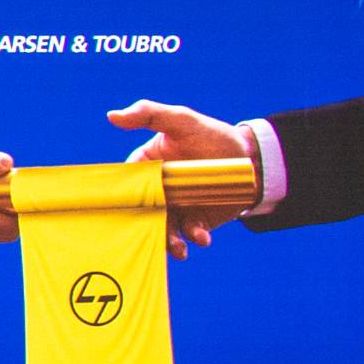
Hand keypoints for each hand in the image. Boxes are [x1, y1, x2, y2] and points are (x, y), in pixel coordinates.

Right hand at [109, 102, 257, 250]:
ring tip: (178, 249)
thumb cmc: (211, 135)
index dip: (123, 197)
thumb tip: (112, 116)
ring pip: (165, 229)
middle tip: (150, 235)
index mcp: (148, 169)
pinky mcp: (198, 221)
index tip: (122, 208)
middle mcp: (159, 192)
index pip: (127, 185)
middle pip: (144, 213)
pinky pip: (191, 234)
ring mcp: (178, 208)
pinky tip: (202, 237)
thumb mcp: (180, 120)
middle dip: (145, 228)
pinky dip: (195, 238)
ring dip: (169, 242)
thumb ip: (148, 114)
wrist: (251, 158)